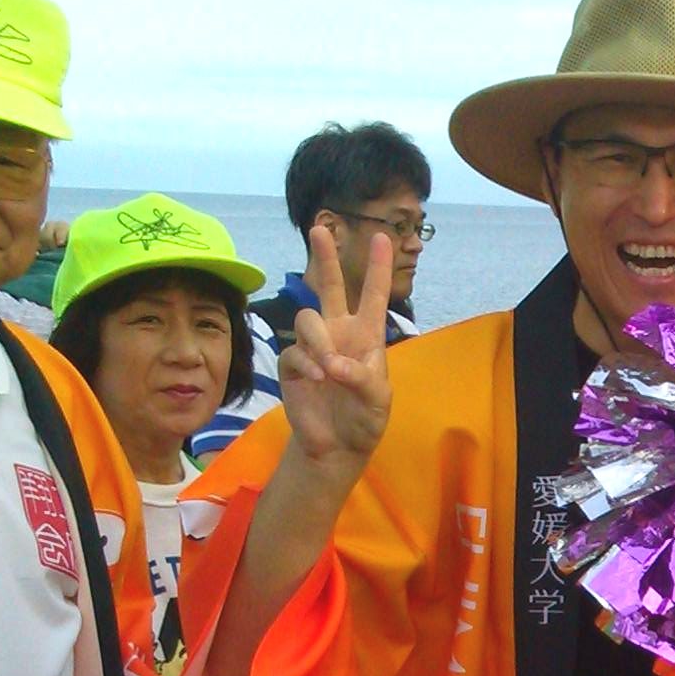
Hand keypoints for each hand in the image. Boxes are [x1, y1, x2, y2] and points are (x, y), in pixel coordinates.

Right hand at [276, 225, 393, 473]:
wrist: (337, 446)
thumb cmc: (364, 419)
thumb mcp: (377, 402)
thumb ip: (363, 379)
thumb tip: (334, 364)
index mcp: (366, 336)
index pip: (373, 296)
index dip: (378, 268)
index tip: (382, 238)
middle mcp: (338, 333)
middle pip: (328, 287)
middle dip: (324, 257)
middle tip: (318, 228)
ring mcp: (313, 347)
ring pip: (306, 319)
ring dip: (318, 342)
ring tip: (328, 370)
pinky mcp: (292, 364)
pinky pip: (293, 351)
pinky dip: (305, 364)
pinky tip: (315, 380)